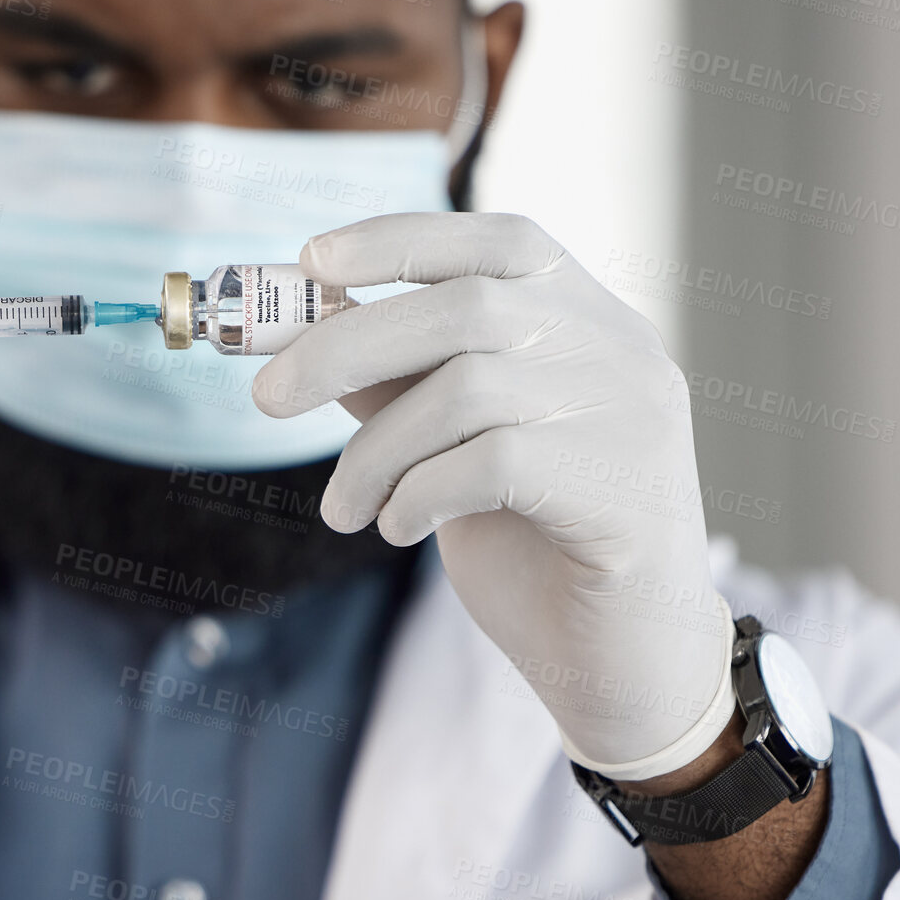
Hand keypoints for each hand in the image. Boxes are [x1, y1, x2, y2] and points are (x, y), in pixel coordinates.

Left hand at [252, 213, 734, 778]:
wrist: (622, 661)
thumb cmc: (534, 542)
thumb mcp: (456, 445)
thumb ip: (400, 382)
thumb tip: (304, 332)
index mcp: (589, 318)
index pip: (501, 238)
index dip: (401, 239)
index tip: (310, 260)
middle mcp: (620, 350)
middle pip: (466, 306)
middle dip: (346, 344)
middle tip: (267, 396)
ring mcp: (631, 415)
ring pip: (466, 390)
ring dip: (373, 452)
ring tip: (344, 509)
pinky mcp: (622, 489)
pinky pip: (487, 464)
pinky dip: (417, 494)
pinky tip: (400, 528)